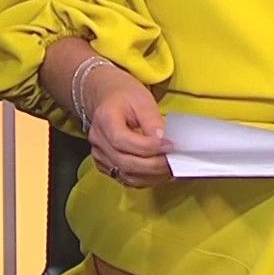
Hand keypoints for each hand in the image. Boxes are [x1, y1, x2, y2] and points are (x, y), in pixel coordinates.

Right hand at [84, 64, 172, 188]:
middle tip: (175, 161)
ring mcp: (99, 154)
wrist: (108, 96)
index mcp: (104, 119)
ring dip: (151, 176)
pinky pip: (125, 178)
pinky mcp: (105, 164)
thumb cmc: (125, 95)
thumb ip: (153, 122)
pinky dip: (145, 179)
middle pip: (125, 162)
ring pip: (126, 175)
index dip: (148, 147)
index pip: (123, 141)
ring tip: (170, 168)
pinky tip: (159, 172)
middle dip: (154, 165)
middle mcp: (98, 140)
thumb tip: (165, 141)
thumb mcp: (142, 100)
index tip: (170, 145)